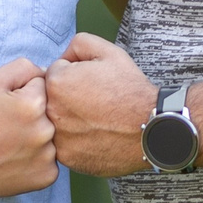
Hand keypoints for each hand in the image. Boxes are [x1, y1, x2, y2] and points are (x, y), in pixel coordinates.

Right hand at [0, 60, 58, 198]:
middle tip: (8, 126)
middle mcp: (46, 131)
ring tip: (11, 144)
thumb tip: (46, 73)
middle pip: (50, 112)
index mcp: (35, 104)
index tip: (7, 107)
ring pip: (52, 137)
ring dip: (37, 137)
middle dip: (33, 115)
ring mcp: (48, 157)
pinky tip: (16, 159)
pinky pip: (51, 160)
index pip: (42, 85)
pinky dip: (37, 159)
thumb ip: (23, 67)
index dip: (23, 93)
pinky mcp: (47, 177)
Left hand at [46, 33, 157, 175]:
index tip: (90, 84)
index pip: (54, 73)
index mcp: (56, 82)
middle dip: (67, 97)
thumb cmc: (130, 89)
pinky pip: (64, 144)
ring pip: (56, 122)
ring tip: (95, 119)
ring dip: (69, 120)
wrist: (151, 127)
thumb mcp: (107, 51)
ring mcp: (57, 137)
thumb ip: (77, 45)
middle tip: (93, 102)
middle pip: (51, 99)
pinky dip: (76, 141)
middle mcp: (51, 111)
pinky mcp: (67, 157)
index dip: (74, 76)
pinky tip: (95, 135)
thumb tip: (62, 57)